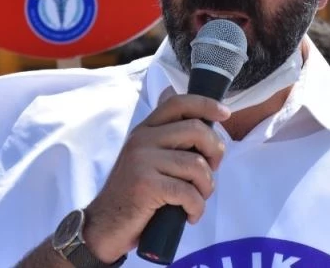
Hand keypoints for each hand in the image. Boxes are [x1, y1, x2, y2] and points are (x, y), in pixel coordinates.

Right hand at [82, 94, 229, 262]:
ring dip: (206, 187)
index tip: (225, 113)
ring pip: (196, 165)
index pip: (178, 103)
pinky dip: (197, 208)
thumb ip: (167, 139)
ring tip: (197, 199)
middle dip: (215, 152)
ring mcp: (142, 161)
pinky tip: (190, 215)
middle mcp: (142, 140)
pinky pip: (188, 192)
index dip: (205, 104)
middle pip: (196, 130)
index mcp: (145, 130)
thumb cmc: (133, 195)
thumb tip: (192, 111)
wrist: (104, 226)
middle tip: (212, 171)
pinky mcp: (146, 185)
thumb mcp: (147, 159)